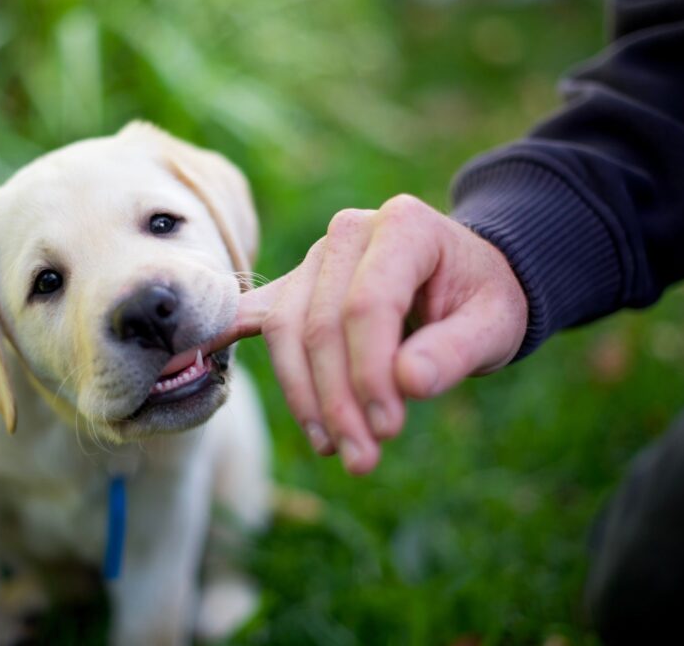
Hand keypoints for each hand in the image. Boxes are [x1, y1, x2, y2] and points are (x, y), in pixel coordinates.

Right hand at [207, 194, 527, 474]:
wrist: (465, 277)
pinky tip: (188, 363)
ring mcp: (315, 259)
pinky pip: (255, 315)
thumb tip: (409, 383)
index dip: (370, 372)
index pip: (367, 303)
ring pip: (285, 329)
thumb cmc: (482, 299)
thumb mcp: (496, 324)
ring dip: (302, 395)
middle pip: (320, 324)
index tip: (387, 430)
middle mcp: (349, 233)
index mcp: (402, 226)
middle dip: (336, 399)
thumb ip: (456, 351)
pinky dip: (225, 338)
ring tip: (333, 447)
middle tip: (361, 458)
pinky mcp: (295, 286)